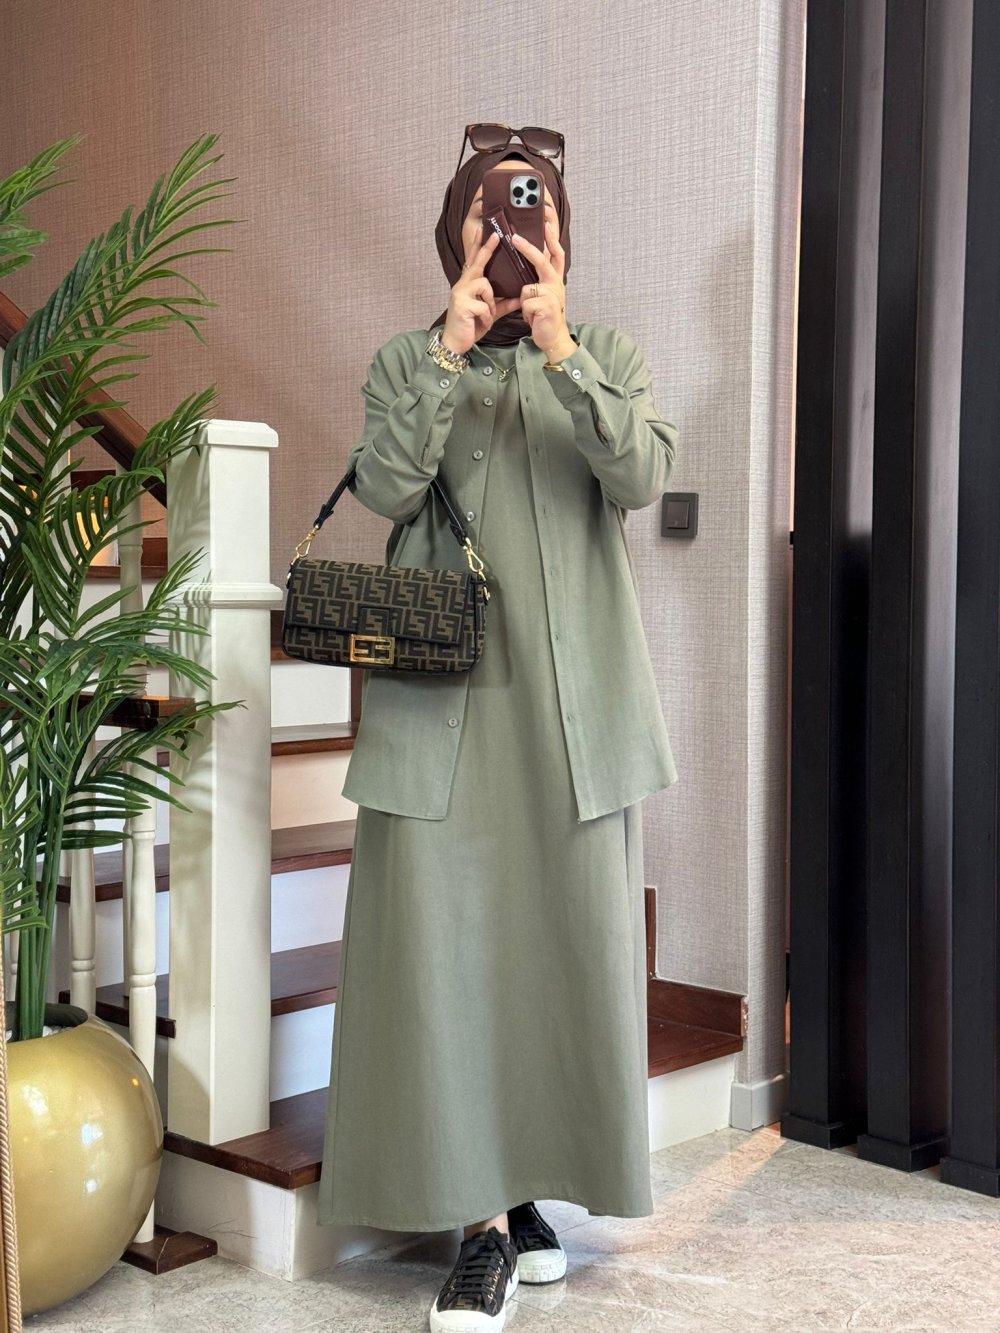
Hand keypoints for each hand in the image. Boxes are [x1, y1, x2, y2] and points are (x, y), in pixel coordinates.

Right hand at [441, 230, 522, 355]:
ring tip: (486, 316)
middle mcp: (462, 285)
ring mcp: (460, 293)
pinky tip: (482, 323)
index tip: (485, 230)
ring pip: (485, 286)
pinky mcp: (462, 305)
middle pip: (477, 263)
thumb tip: (520, 298)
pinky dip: (487, 316)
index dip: (479, 246)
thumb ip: (504, 304)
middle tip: (497, 236)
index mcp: (468, 284)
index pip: (474, 261)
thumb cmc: (470, 326)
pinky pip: (484, 306)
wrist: (455, 343)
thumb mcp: (490, 313)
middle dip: (487, 249)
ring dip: (490, 303)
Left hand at [512, 220, 572, 358]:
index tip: (546, 223)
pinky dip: (526, 312)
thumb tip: (526, 268)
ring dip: (525, 302)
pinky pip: (525, 303)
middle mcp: (556, 284)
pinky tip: (534, 319)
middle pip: (542, 261)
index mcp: (555, 280)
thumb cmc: (545, 317)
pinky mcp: (546, 306)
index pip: (556, 254)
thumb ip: (538, 281)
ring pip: (527, 288)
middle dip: (528, 248)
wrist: (553, 339)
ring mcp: (552, 295)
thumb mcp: (544, 296)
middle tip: (515, 238)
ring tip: (533, 312)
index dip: (552, 238)